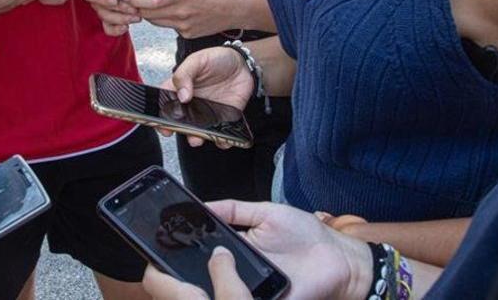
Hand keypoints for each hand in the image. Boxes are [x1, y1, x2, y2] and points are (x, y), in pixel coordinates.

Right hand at [82, 0, 141, 35]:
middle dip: (118, 11)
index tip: (114, 1)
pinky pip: (109, 27)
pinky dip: (117, 30)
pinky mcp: (110, 14)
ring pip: (106, 19)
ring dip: (122, 20)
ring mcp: (101, 6)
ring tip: (137, 16)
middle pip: (99, 9)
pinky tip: (127, 27)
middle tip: (134, 10)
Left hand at [125, 0, 252, 37]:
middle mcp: (180, 14)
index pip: (148, 2)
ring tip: (152, 2)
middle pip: (148, 14)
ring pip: (157, 22)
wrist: (239, 5)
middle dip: (138, 7)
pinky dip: (166, 19)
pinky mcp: (188, 34)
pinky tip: (174, 9)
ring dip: (151, 13)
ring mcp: (184, 26)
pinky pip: (170, 26)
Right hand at [141, 201, 370, 299]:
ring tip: (192, 275)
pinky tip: (224, 288)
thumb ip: (233, 209)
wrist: (339, 257)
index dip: (179, 251)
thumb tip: (200, 205)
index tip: (158, 241)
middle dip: (181, 275)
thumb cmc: (306, 234)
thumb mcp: (265, 212)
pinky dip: (232, 296)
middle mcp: (238, 274)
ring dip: (203, 288)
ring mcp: (249, 291)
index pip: (200, 254)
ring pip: (218, 293)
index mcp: (235, 250)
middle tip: (162, 266)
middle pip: (203, 278)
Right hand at [161, 47, 253, 147]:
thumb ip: (185, 74)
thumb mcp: (198, 60)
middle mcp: (191, 104)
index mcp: (180, 89)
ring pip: (198, 131)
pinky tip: (221, 139)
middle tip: (177, 132)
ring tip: (198, 138)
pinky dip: (221, 140)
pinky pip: (220, 134)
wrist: (243, 63)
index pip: (164, 104)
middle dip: (177, 130)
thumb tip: (181, 96)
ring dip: (196, 138)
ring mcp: (206, 113)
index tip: (161, 124)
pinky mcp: (223, 118)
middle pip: (179, 122)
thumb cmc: (217, 59)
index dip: (159, 116)